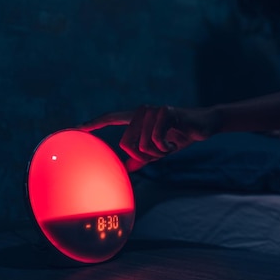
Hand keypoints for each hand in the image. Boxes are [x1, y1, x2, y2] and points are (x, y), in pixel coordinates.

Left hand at [79, 105, 218, 170]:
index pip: (111, 119)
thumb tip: (126, 169)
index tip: (75, 129)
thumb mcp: (159, 151)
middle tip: (159, 154)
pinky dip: (165, 149)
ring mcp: (152, 110)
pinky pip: (155, 140)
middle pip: (126, 144)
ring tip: (169, 146)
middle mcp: (141, 111)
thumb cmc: (179, 137)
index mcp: (136, 118)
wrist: (204, 126)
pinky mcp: (165, 113)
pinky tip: (174, 144)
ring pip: (141, 145)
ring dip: (157, 153)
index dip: (93, 124)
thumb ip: (142, 157)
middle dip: (143, 157)